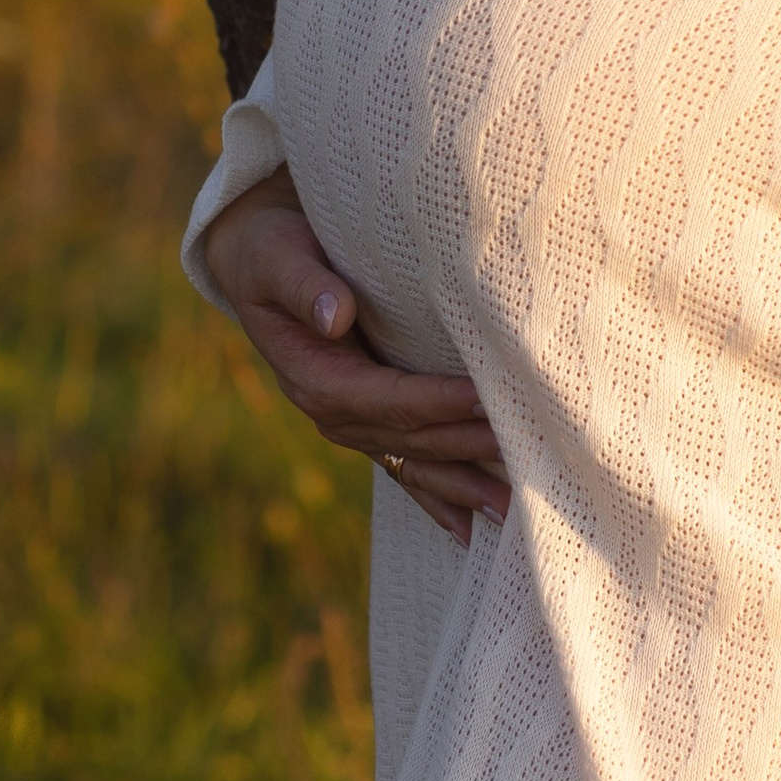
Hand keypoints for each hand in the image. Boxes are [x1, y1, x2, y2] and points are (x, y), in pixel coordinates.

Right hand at [199, 172, 510, 541]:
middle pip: (410, 437)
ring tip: (510, 508)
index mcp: (314, 378)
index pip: (386, 398)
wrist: (254, 261)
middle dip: (465, 447)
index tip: (485, 401)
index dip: (436, 403)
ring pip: (413, 459)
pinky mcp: (365, 416)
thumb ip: (306, 287)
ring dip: (460, 485)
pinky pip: (404, 462)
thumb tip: (337, 316)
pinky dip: (435, 495)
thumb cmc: (272, 251)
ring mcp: (349, 421)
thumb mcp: (278, 260)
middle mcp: (332, 410)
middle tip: (526, 452)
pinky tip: (466, 529)